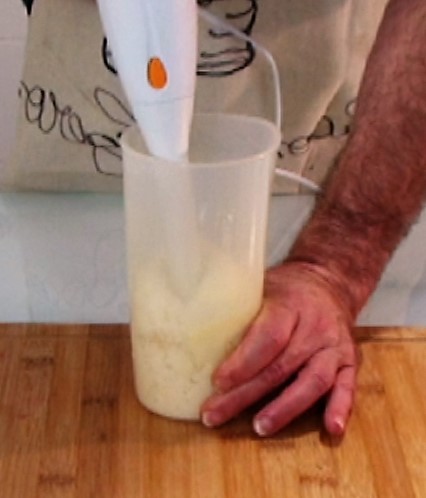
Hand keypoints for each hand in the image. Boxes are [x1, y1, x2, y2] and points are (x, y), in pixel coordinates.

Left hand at [200, 262, 358, 436]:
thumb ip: (239, 308)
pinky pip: (348, 386)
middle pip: (281, 366)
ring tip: (259, 427)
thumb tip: (193, 331)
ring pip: (313, 381)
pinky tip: (330, 431)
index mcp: (290, 305)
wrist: (328, 282)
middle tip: (215, 414)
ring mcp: (335, 345)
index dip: (243, 362)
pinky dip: (340, 408)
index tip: (217, 381)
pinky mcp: (350, 360)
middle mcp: (315, 326)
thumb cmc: (286, 288)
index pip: (268, 337)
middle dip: (247, 394)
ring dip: (286, 408)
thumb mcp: (260, 285)